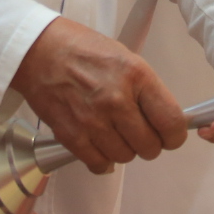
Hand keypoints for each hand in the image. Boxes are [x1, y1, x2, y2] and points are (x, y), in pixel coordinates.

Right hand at [11, 16, 185, 172]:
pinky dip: (102, 161)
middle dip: (149, 144)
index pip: (171, 122)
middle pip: (150, 146)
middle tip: (139, 134)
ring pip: (125, 157)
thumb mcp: (126, 57)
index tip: (170, 136)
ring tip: (115, 134)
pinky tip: (100, 146)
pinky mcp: (71, 134)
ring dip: (124, 150)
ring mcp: (93, 120)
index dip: (174, 136)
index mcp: (136, 75)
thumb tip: (163, 118)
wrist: (39, 50)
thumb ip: (146, 89)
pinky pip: (98, 163)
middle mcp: (117, 100)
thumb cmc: (82, 49)